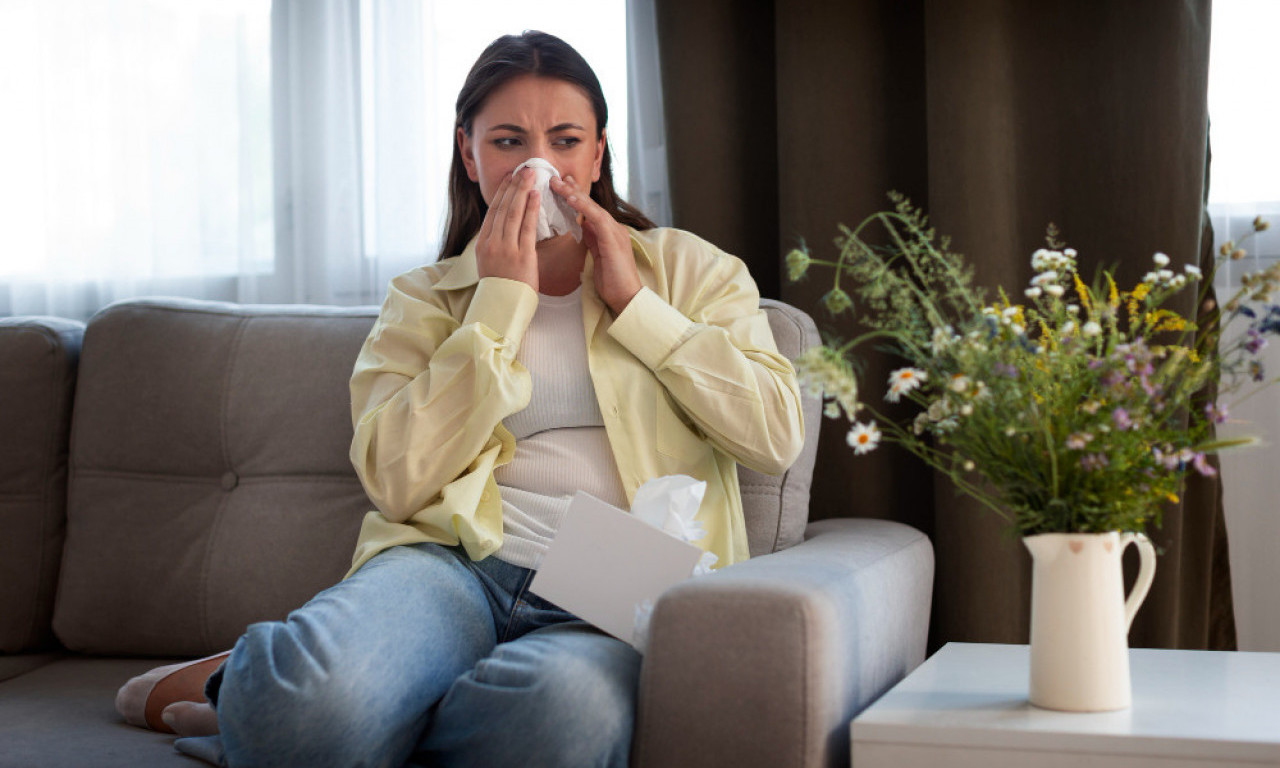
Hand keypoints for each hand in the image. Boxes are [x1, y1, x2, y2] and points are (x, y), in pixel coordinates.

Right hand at [475, 167, 539, 290]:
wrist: (503, 308)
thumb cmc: (501, 288)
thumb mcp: (490, 264)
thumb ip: (495, 245)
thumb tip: (503, 229)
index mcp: (483, 244)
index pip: (493, 212)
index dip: (502, 193)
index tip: (509, 178)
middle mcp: (492, 243)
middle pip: (503, 208)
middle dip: (513, 186)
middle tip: (523, 168)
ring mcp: (505, 249)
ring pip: (513, 213)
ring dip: (522, 191)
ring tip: (530, 175)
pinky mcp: (521, 255)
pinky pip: (527, 227)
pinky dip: (531, 209)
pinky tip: (535, 195)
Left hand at [551, 175, 641, 314]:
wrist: (627, 297)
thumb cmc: (612, 281)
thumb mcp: (599, 256)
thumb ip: (593, 239)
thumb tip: (583, 226)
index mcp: (608, 232)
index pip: (590, 210)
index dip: (576, 195)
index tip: (561, 184)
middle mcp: (613, 228)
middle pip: (590, 204)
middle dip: (572, 189)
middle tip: (556, 177)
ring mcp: (615, 233)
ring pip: (593, 208)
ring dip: (575, 194)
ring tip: (559, 184)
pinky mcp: (613, 240)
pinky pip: (597, 219)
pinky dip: (584, 208)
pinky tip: (572, 199)